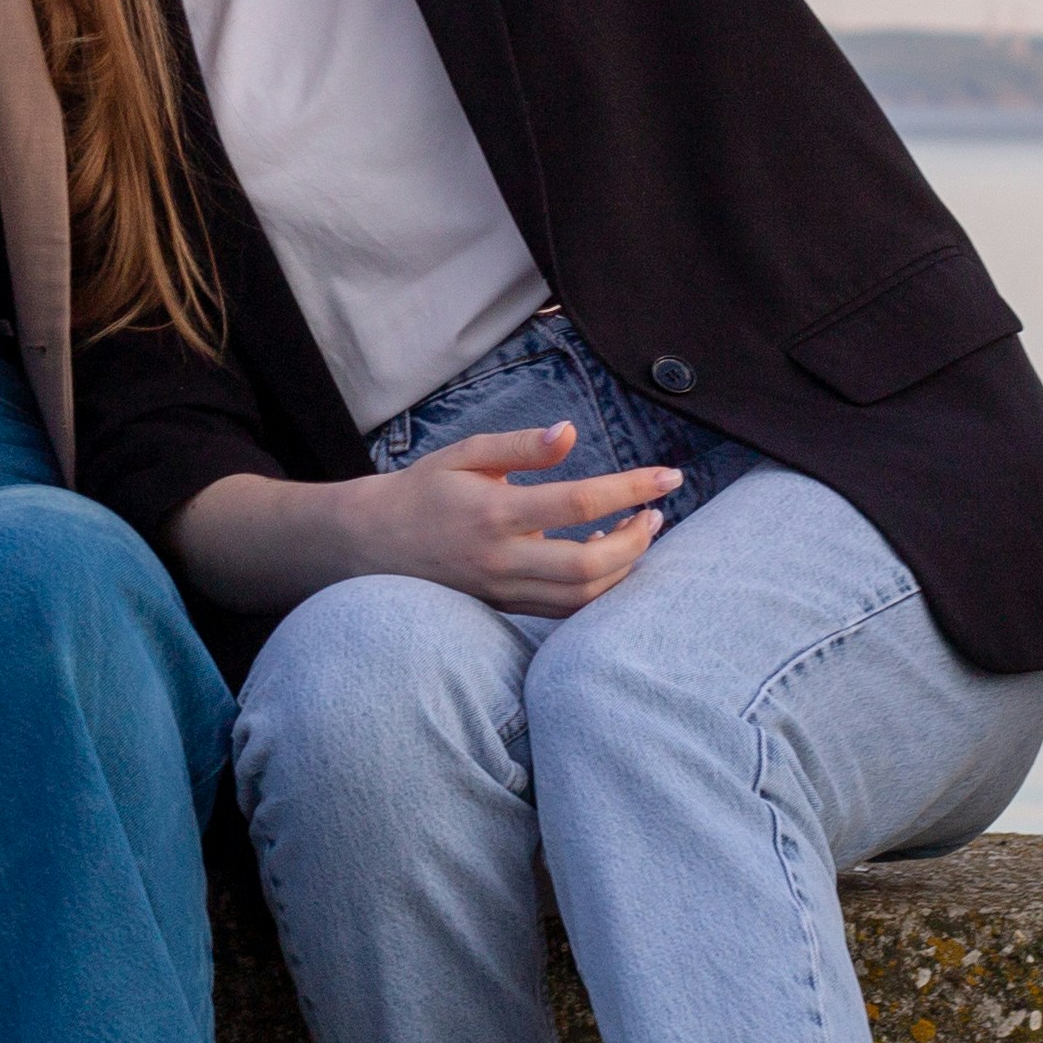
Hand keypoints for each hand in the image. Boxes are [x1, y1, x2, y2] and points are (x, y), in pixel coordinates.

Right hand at [348, 420, 682, 618]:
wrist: (374, 542)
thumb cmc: (424, 489)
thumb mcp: (466, 455)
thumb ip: (520, 446)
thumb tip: (571, 433)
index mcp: (494, 512)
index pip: (579, 502)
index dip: (631, 488)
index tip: (669, 476)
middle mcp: (502, 558)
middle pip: (589, 565)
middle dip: (637, 541)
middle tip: (656, 512)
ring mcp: (504, 590)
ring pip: (583, 596)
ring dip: (624, 568)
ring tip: (639, 533)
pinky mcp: (506, 607)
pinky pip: (565, 609)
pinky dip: (597, 588)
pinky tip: (605, 558)